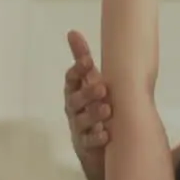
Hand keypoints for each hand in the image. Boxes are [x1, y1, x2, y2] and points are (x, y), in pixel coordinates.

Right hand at [64, 30, 112, 157]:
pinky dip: (96, 138)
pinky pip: (89, 143)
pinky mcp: (85, 147)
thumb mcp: (92, 83)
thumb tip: (72, 32)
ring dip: (93, 114)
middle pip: (75, 100)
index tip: (87, 61)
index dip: (77, 70)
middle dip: (87, 93)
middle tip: (102, 88)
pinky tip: (106, 135)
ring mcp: (79, 129)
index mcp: (75, 93)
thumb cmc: (94, 108)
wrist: (98, 146)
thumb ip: (82, 60)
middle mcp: (74, 110)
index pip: (71, 80)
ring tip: (107, 109)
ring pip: (82, 121)